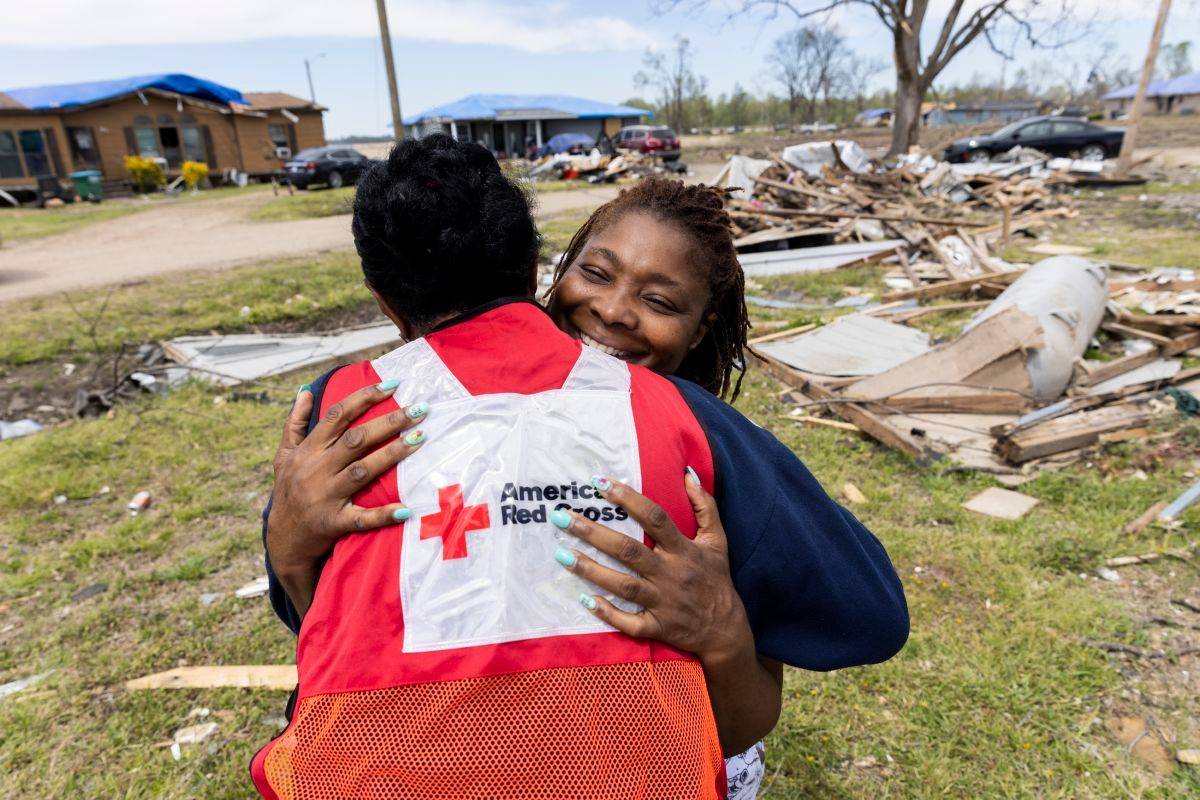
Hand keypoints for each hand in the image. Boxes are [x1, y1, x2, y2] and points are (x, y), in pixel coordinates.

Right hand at [266, 380, 428, 578]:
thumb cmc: (288, 491)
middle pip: (356, 440)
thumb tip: (306, 390)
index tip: (392, 386)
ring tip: (420, 439)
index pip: (337, 416)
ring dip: (392, 454)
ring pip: (362, 471)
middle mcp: (315, 470)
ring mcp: (325, 497)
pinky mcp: (334, 523)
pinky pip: (362, 519)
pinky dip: (383, 515)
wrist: (283, 540)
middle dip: (388, 422)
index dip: (364, 398)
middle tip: (419, 410)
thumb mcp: (283, 456)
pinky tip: (406, 508)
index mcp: (307, 451)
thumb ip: (294, 423)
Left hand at [551, 473, 753, 665]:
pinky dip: (608, 613)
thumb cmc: (716, 579)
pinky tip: (584, 600)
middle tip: (563, 517)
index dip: (628, 499)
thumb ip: (704, 506)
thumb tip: (687, 474)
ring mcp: (662, 602)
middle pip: (629, 551)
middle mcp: (670, 573)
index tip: (599, 483)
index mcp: (684, 549)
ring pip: (623, 585)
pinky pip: (629, 622)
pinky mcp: (656, 626)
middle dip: (594, 533)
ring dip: (591, 570)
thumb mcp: (717, 540)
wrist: (725, 630)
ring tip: (561, 554)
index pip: (654, 518)